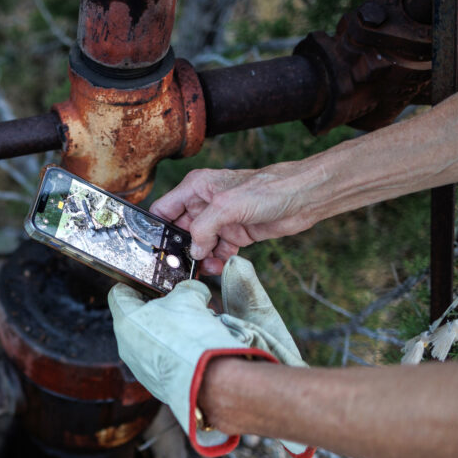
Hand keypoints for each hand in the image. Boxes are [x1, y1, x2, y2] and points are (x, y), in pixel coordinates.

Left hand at [108, 256, 313, 457]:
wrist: (209, 381)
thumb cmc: (193, 335)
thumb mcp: (190, 298)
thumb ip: (186, 289)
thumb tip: (191, 290)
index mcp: (126, 320)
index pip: (119, 293)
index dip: (135, 284)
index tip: (150, 282)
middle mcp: (126, 345)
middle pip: (136, 318)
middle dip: (159, 309)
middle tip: (181, 305)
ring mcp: (139, 367)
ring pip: (150, 340)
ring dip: (169, 332)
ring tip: (193, 329)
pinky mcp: (154, 383)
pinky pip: (161, 360)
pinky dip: (175, 353)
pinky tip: (194, 350)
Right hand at [150, 165, 317, 274]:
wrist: (304, 199)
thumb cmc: (269, 189)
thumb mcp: (226, 205)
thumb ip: (203, 228)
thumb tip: (191, 250)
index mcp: (196, 188)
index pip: (164, 210)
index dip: (156, 228)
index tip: (153, 249)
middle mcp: (204, 204)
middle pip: (179, 231)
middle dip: (179, 249)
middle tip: (178, 266)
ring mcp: (220, 221)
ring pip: (198, 245)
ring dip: (199, 259)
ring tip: (204, 268)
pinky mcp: (235, 234)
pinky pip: (217, 253)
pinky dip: (216, 262)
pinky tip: (220, 266)